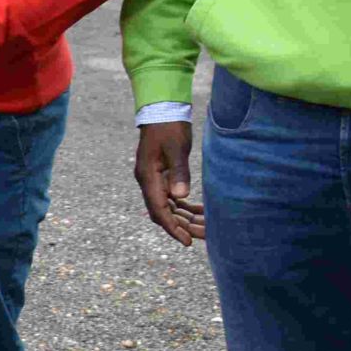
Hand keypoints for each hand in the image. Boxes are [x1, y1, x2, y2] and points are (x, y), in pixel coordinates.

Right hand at [135, 122, 204, 244]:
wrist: (162, 110)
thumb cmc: (169, 127)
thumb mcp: (175, 149)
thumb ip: (178, 172)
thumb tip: (181, 197)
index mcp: (148, 176)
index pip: (158, 209)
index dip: (172, 228)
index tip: (187, 241)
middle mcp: (148, 180)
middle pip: (162, 212)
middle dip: (180, 226)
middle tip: (201, 238)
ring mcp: (153, 178)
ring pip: (167, 206)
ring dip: (183, 218)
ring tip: (203, 228)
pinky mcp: (161, 174)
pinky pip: (171, 196)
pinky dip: (183, 206)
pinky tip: (199, 211)